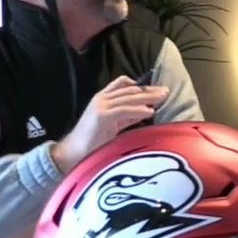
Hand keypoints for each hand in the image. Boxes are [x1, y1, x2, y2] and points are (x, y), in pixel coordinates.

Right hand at [51, 75, 167, 172]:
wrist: (72, 153)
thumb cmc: (92, 142)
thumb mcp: (112, 124)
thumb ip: (126, 117)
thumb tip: (146, 111)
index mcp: (102, 98)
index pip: (122, 84)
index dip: (141, 85)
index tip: (155, 89)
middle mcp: (101, 98)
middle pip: (130, 90)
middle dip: (149, 90)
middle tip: (166, 91)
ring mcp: (101, 106)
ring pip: (129, 98)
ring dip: (148, 97)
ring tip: (163, 98)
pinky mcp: (102, 116)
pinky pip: (125, 110)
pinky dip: (139, 110)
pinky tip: (150, 112)